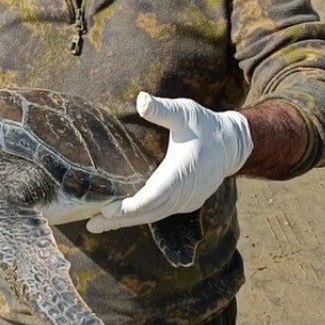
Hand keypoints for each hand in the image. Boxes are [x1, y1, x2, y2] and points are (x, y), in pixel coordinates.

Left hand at [87, 92, 252, 231]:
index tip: (109, 210)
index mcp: (181, 172)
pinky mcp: (186, 202)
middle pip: (148, 212)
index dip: (131, 206)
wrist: (232, 144)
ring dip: (127, 220)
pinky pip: (160, 212)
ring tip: (98, 225)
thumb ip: (162, 109)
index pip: (153, 196)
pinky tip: (122, 217)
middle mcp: (184, 192)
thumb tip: (141, 99)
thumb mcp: (184, 112)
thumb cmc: (205, 125)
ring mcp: (186, 201)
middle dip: (120, 219)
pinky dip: (141, 215)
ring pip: (153, 215)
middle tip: (92, 224)